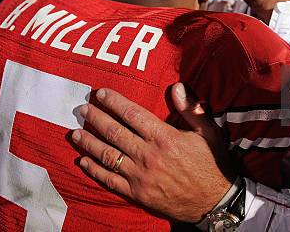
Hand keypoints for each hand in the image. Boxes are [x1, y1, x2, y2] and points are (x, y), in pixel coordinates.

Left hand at [72, 85, 232, 222]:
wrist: (214, 202)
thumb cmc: (212, 164)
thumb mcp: (209, 132)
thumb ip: (191, 109)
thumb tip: (176, 87)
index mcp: (165, 137)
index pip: (132, 114)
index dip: (114, 102)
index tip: (100, 94)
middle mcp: (148, 155)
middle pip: (114, 132)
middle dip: (95, 118)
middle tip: (81, 109)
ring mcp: (140, 176)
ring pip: (107, 155)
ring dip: (89, 143)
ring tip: (75, 133)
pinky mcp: (137, 193)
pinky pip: (110, 180)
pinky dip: (94, 170)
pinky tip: (82, 162)